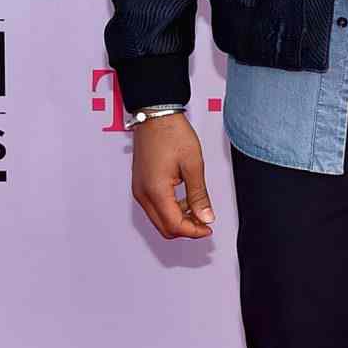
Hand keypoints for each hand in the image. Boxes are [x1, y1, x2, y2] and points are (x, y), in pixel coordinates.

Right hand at [130, 113, 215, 238]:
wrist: (155, 115)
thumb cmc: (172, 133)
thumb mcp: (193, 165)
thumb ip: (199, 195)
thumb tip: (206, 217)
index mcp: (156, 191)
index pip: (174, 225)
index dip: (194, 231)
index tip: (208, 228)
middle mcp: (143, 194)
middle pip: (164, 228)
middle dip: (186, 229)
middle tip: (205, 221)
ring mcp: (139, 190)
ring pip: (158, 219)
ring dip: (178, 220)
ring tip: (197, 209)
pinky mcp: (140, 185)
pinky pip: (154, 207)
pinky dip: (170, 210)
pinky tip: (185, 200)